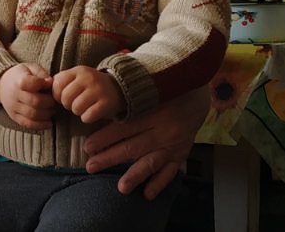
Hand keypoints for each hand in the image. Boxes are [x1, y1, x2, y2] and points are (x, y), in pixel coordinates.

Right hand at [0, 63, 54, 129]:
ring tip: (52, 109)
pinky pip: (28, 124)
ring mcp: (13, 107)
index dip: (44, 84)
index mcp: (19, 80)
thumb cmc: (21, 75)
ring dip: (47, 114)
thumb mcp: (30, 67)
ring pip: (33, 115)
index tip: (49, 84)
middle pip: (35, 102)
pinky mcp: (14, 117)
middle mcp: (14, 94)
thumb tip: (51, 83)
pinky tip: (49, 122)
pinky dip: (41, 125)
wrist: (2, 85)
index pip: (32, 83)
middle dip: (50, 102)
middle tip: (55, 100)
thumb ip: (41, 73)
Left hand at [51, 65, 121, 124]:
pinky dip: (87, 118)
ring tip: (84, 107)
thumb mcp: (78, 77)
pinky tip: (91, 113)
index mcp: (79, 71)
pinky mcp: (106, 104)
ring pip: (76, 108)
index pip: (57, 83)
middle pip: (65, 97)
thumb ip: (62, 81)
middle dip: (67, 104)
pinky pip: (87, 116)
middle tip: (75, 103)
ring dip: (77, 112)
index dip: (57, 94)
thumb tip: (46, 89)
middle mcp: (89, 78)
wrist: (118, 88)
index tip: (64, 97)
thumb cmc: (91, 86)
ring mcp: (98, 90)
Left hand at [82, 86, 208, 198]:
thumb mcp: (147, 90)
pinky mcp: (181, 154)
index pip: (125, 127)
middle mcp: (164, 130)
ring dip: (135, 175)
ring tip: (122, 188)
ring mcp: (173, 144)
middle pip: (133, 147)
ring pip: (151, 162)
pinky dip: (159, 183)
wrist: (197, 96)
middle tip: (91, 167)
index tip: (88, 146)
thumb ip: (128, 100)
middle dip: (110, 158)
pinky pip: (170, 171)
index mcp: (152, 111)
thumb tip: (99, 109)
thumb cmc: (165, 91)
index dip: (105, 137)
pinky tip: (148, 194)